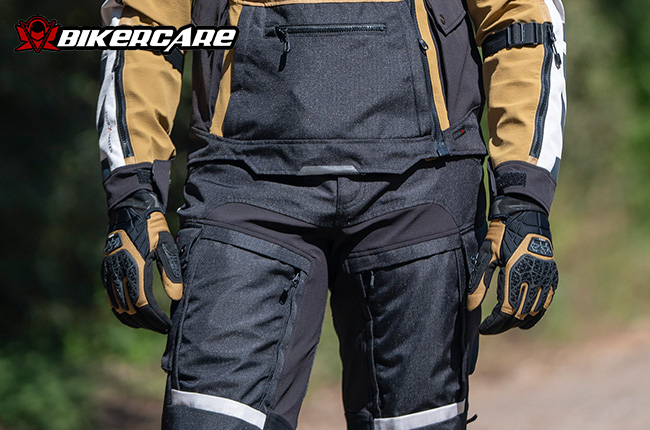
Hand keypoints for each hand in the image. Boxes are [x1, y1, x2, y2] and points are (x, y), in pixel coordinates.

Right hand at [101, 190, 182, 332]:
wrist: (130, 209)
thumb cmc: (153, 227)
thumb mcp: (167, 246)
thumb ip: (171, 272)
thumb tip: (177, 297)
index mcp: (136, 267)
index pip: (144, 303)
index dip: (156, 318)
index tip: (168, 326)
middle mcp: (119, 272)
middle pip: (131, 309)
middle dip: (147, 323)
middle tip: (162, 329)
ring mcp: (110, 272)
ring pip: (118, 306)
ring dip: (134, 320)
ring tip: (150, 326)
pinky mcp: (106, 271)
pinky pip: (111, 298)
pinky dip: (121, 311)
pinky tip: (133, 315)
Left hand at [467, 197, 557, 334]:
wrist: (526, 215)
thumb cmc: (502, 233)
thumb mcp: (487, 255)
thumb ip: (479, 282)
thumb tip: (470, 307)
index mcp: (514, 275)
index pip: (505, 311)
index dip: (494, 324)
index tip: (483, 329)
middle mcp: (532, 279)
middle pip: (519, 314)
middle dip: (503, 325)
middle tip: (490, 328)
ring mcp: (545, 278)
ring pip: (533, 311)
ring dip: (518, 321)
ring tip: (503, 325)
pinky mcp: (551, 276)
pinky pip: (545, 302)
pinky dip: (535, 314)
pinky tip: (524, 321)